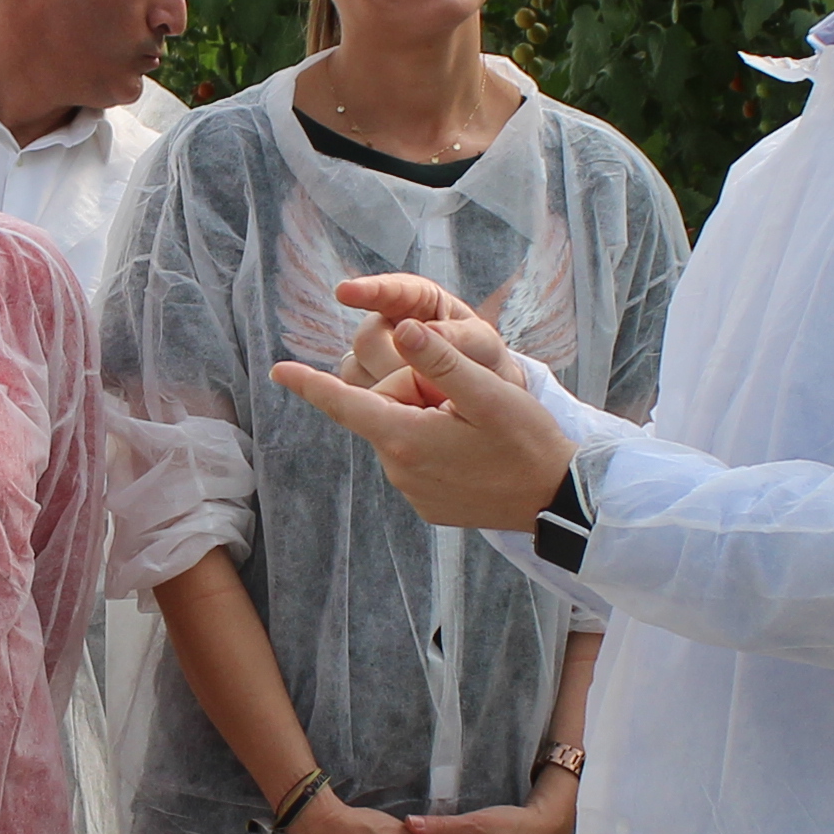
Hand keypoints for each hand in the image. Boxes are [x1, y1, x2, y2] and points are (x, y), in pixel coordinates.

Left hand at [270, 314, 575, 530]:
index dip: (310, 385)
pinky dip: (435, 444)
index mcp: (406, 438)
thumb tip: (398, 327)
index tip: (278, 371)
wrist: (555, 500)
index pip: (346, 405)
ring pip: (401, 433)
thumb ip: (441, 360)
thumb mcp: (489, 393)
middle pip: (386, 410)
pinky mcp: (428, 505)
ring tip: (475, 427)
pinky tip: (474, 451)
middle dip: (415, 391)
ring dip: (426, 419)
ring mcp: (413, 492)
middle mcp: (399, 469)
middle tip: (466, 400)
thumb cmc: (526, 441)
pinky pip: (416, 460)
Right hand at [331, 272, 512, 401]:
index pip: (390, 291)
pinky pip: (356, 396)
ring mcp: (375, 358)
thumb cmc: (486, 361)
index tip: (344, 292)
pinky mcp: (369, 386)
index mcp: (420, 301)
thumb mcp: (482, 346)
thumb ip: (452, 337)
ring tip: (431, 396)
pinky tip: (412, 409)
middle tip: (431, 383)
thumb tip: (409, 330)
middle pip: (367, 338)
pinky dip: (383, 404)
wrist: (487, 398)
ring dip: (390, 387)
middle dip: (394, 363)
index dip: (367, 291)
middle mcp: (390, 325)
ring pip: (356, 369)